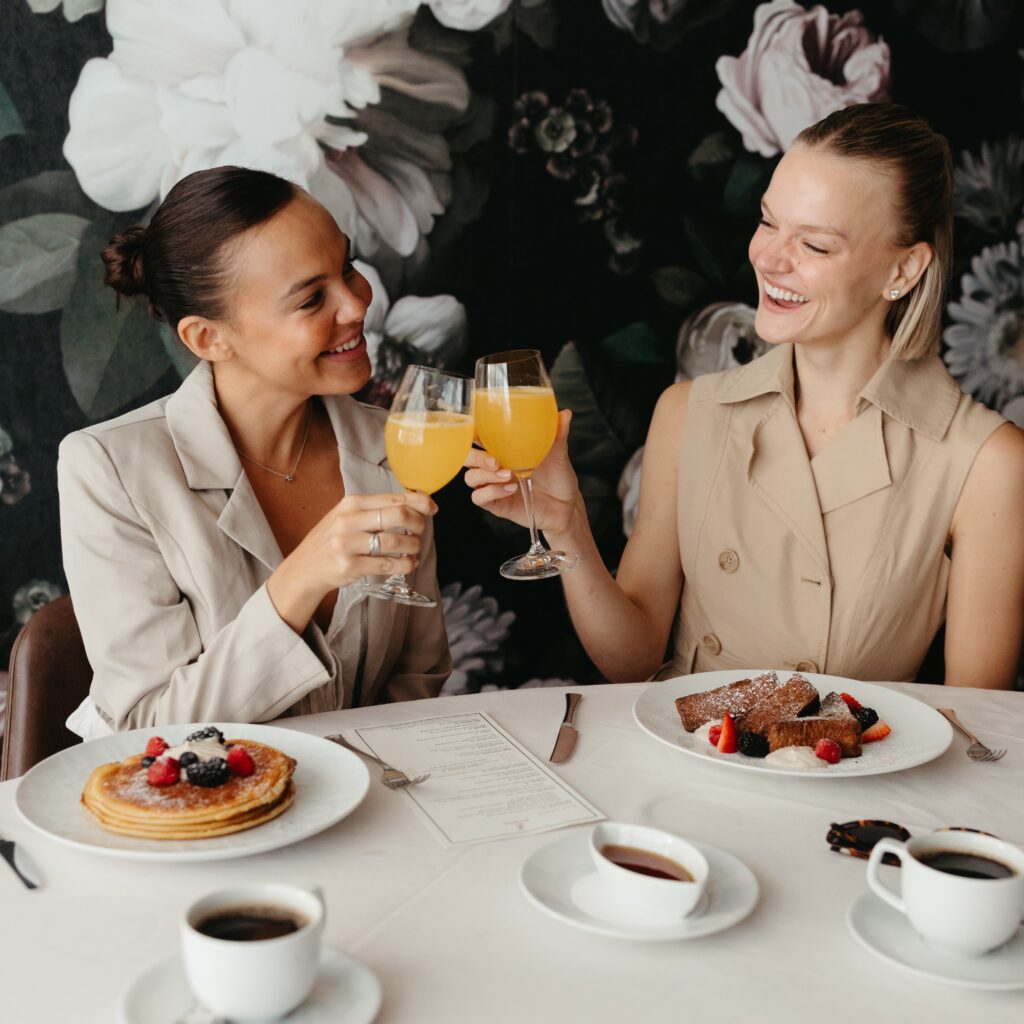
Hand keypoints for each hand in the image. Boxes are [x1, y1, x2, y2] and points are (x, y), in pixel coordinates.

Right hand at [291, 491, 435, 591]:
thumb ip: (375, 510)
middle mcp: (348, 521)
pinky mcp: (350, 566)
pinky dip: (405, 564)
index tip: (432, 508)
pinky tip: (408, 563)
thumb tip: (415, 503)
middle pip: (398, 515)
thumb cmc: (332, 541)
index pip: (393, 498)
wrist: (304, 568)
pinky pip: (388, 564)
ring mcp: (347, 544)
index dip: (418, 502)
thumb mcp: (347, 517)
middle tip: (420, 532)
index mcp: (351, 503)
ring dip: (413, 546)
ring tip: (414, 549)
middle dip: (418, 524)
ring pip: (395, 541)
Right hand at [463, 410, 579, 535]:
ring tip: (508, 475)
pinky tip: (511, 489)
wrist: (567, 505)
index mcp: (503, 450)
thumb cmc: (558, 476)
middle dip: (474, 457)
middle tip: (495, 461)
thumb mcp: (558, 453)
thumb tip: (565, 413)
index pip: (478, 437)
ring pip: (470, 478)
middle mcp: (494, 467)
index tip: (476, 428)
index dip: (470, 431)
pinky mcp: (497, 504)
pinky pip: (479, 498)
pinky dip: (492, 492)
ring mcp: (494, 486)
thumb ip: (558, 434)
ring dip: (485, 475)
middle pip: (466, 457)